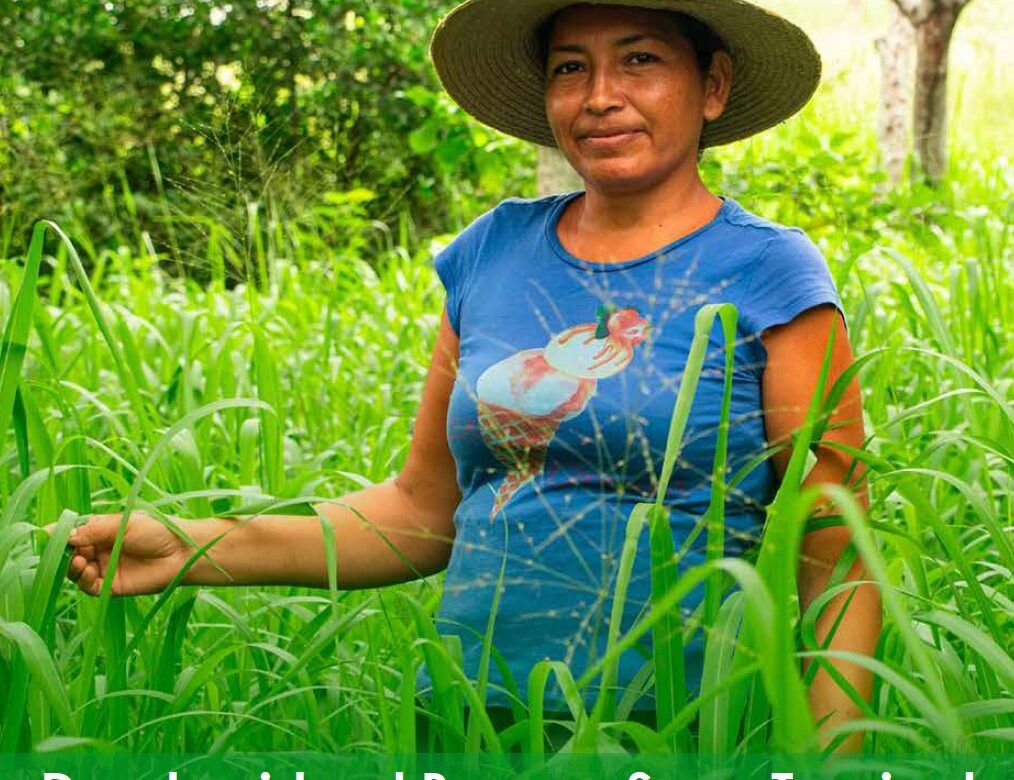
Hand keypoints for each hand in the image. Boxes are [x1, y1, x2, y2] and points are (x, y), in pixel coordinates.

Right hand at [59, 511, 190, 595]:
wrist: (182, 552)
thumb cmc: (157, 531)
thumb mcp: (123, 525)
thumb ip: (93, 531)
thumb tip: (61, 534)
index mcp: (102, 532)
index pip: (74, 534)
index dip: (61, 536)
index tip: (48, 536)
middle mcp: (100, 550)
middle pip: (71, 554)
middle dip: (65, 553)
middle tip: (66, 551)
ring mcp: (105, 568)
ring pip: (77, 572)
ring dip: (72, 568)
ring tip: (78, 561)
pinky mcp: (112, 586)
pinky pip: (90, 587)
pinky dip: (83, 581)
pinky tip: (87, 571)